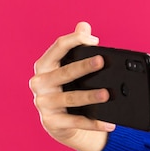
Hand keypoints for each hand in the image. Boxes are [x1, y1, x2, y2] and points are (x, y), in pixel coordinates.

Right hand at [30, 22, 114, 150]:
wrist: (62, 125)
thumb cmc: (69, 90)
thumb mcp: (70, 69)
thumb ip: (77, 47)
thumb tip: (84, 25)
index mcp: (44, 66)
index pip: (58, 47)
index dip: (75, 40)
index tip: (95, 40)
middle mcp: (39, 83)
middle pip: (64, 72)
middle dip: (83, 66)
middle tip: (101, 61)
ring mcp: (43, 103)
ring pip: (70, 98)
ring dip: (90, 96)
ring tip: (107, 94)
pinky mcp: (51, 122)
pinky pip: (76, 122)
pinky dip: (94, 123)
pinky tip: (109, 122)